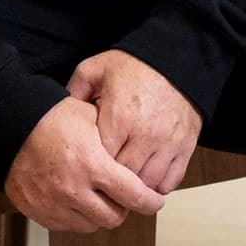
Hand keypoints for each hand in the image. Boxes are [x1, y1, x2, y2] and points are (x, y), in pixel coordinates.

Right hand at [3, 94, 166, 233]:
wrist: (8, 125)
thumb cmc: (50, 117)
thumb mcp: (89, 116)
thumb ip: (115, 136)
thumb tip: (139, 151)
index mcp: (92, 164)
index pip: (134, 196)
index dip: (151, 201)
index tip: (155, 201)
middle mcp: (74, 189)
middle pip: (115, 217)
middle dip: (123, 207)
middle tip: (121, 195)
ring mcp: (54, 203)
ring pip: (92, 225)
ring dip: (98, 213)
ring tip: (95, 195)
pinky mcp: (38, 211)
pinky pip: (67, 225)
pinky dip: (75, 215)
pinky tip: (74, 197)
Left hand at [65, 49, 202, 196]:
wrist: (177, 60)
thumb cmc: (135, 65)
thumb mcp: (96, 68)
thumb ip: (75, 90)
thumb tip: (59, 111)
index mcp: (119, 116)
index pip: (102, 159)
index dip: (93, 165)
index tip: (88, 164)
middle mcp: (145, 133)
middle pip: (124, 176)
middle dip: (112, 180)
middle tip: (103, 179)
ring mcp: (168, 142)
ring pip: (148, 183)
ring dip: (135, 185)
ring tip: (125, 180)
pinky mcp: (186, 146)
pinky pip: (171, 180)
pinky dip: (158, 184)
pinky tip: (147, 176)